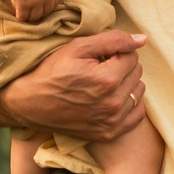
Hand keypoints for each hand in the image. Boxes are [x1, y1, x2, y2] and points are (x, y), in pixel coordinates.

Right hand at [1, 30, 147, 139]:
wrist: (30, 103)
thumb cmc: (52, 71)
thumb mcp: (78, 47)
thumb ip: (113, 40)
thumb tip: (143, 39)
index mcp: (107, 80)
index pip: (133, 56)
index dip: (116, 52)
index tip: (100, 57)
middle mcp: (113, 103)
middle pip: (137, 73)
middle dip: (122, 67)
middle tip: (99, 69)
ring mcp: (111, 121)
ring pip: (138, 92)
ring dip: (126, 84)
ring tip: (103, 84)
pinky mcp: (108, 134)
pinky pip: (137, 115)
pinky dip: (129, 104)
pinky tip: (112, 98)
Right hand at [3, 0, 61, 22]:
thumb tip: (45, 2)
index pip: (54, 5)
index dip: (46, 8)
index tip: (40, 8)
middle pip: (45, 12)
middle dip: (38, 13)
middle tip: (30, 10)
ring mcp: (36, 0)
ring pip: (35, 17)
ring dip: (29, 16)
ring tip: (24, 11)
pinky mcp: (23, 4)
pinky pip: (23, 17)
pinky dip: (19, 16)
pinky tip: (17, 11)